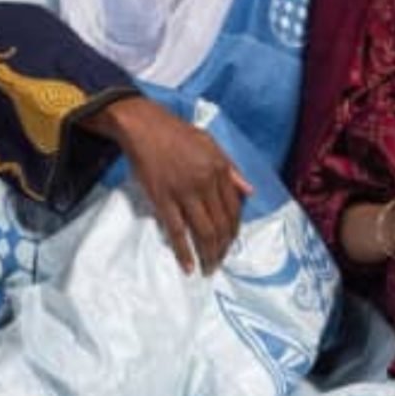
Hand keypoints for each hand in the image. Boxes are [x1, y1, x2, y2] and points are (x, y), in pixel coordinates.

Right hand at [83, 95, 251, 274]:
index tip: (231, 242)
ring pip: (203, 231)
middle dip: (223, 247)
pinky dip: (183, 251)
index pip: (234, 208)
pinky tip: (188, 265)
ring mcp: (184, 192)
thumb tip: (250, 191)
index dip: (234, 229)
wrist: (144, 126)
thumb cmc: (177, 133)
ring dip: (208, 254)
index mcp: (219, 169)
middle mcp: (205, 183)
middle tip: (220, 262)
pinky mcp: (162, 199)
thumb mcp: (211, 144)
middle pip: (221, 224)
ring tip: (209, 268)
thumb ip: (231, 169)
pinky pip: (176, 231)